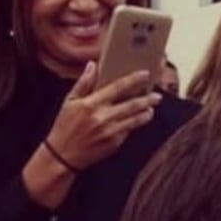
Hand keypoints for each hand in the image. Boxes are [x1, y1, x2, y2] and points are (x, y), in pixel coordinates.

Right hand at [44, 64, 160, 169]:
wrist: (62, 155)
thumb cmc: (64, 126)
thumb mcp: (69, 102)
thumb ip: (83, 83)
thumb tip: (92, 65)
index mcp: (91, 104)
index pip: (118, 87)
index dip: (134, 80)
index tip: (145, 74)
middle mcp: (103, 117)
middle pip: (132, 104)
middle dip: (147, 99)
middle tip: (157, 95)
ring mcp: (111, 131)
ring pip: (136, 119)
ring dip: (147, 112)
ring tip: (152, 108)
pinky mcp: (115, 143)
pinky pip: (130, 130)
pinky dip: (136, 124)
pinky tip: (140, 119)